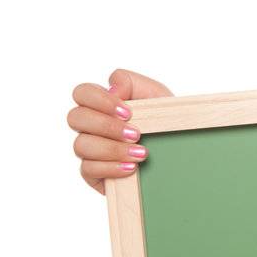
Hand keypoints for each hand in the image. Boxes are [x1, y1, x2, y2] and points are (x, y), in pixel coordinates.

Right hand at [68, 68, 172, 193]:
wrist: (180, 156)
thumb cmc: (166, 122)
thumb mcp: (158, 96)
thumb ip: (133, 83)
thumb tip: (112, 88)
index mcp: (103, 104)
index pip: (83, 93)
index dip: (100, 101)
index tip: (128, 112)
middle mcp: (91, 126)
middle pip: (75, 117)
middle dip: (107, 126)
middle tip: (136, 134)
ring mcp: (90, 149)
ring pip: (81, 145)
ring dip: (112, 148)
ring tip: (141, 153)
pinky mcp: (93, 173)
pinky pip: (88, 169)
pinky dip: (111, 168)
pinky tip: (131, 168)